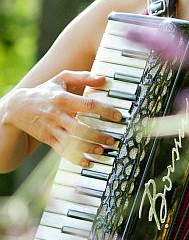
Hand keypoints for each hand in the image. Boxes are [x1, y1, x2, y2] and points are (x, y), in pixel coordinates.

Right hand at [7, 70, 122, 163]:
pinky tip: (87, 162)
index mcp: (63, 99)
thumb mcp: (61, 79)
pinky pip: (63, 151)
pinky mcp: (49, 139)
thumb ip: (82, 77)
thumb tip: (103, 79)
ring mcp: (52, 129)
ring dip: (88, 148)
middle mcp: (57, 115)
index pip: (87, 105)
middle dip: (98, 135)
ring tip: (102, 150)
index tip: (118, 116)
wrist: (18, 108)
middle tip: (112, 139)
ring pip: (72, 142)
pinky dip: (75, 158)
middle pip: (80, 128)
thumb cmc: (45, 92)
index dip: (105, 111)